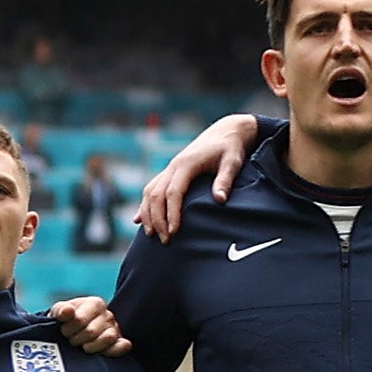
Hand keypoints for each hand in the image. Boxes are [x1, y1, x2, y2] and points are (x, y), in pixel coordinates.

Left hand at [45, 294, 128, 359]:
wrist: (73, 331)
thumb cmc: (66, 320)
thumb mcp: (59, 312)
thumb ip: (60, 310)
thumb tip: (67, 311)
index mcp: (95, 303)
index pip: (79, 320)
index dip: (67, 329)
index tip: (63, 331)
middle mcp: (108, 315)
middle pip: (91, 332)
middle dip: (76, 339)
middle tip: (72, 340)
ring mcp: (116, 329)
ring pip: (107, 339)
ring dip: (90, 347)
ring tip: (83, 346)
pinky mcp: (120, 343)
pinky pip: (121, 347)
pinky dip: (113, 351)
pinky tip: (101, 353)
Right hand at [132, 114, 257, 241]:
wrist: (226, 132)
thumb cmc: (230, 148)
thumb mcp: (233, 162)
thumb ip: (225, 180)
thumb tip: (220, 200)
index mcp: (186, 164)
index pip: (173, 192)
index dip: (172, 213)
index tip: (175, 231)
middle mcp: (173, 166)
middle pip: (157, 195)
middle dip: (157, 219)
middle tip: (165, 240)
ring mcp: (170, 169)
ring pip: (149, 192)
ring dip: (148, 214)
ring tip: (152, 235)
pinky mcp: (170, 172)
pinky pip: (151, 189)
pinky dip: (144, 205)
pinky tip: (138, 220)